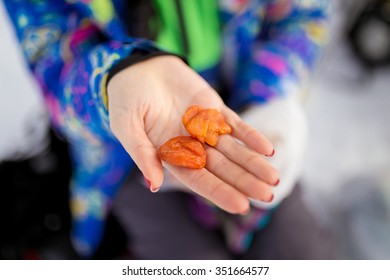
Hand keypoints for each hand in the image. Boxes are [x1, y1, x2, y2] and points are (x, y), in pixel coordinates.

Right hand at [107, 55, 278, 213]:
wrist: (138, 68)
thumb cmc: (126, 99)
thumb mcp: (126, 126)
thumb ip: (141, 153)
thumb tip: (154, 185)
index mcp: (170, 154)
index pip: (198, 178)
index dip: (219, 192)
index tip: (241, 205)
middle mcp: (191, 145)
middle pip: (221, 168)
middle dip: (244, 181)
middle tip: (267, 195)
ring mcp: (204, 127)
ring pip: (233, 149)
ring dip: (253, 163)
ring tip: (273, 177)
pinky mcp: (214, 109)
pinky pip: (235, 125)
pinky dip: (251, 136)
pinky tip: (268, 149)